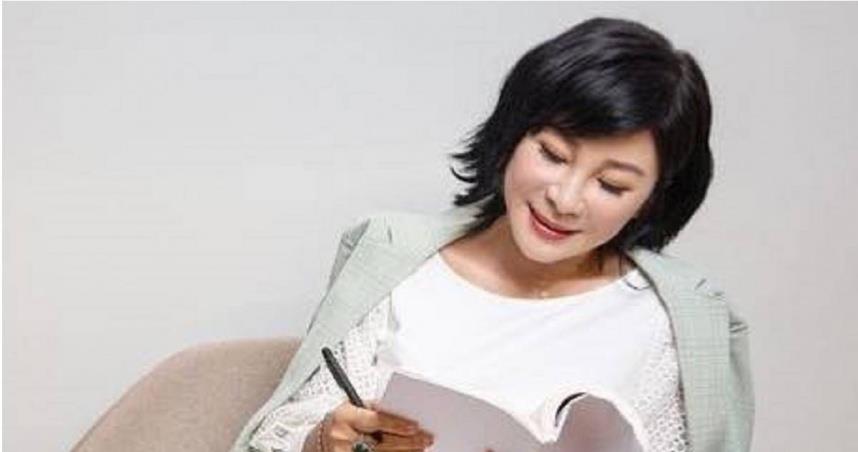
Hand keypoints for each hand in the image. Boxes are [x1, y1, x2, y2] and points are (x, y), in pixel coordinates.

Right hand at [313, 399, 434, 451]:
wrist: (314, 444)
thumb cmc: (338, 424)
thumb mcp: (349, 409)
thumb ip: (372, 409)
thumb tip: (401, 410)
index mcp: (344, 417)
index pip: (375, 420)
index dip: (397, 424)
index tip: (415, 426)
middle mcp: (342, 438)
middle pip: (382, 443)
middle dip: (407, 443)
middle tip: (426, 440)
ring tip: (420, 450)